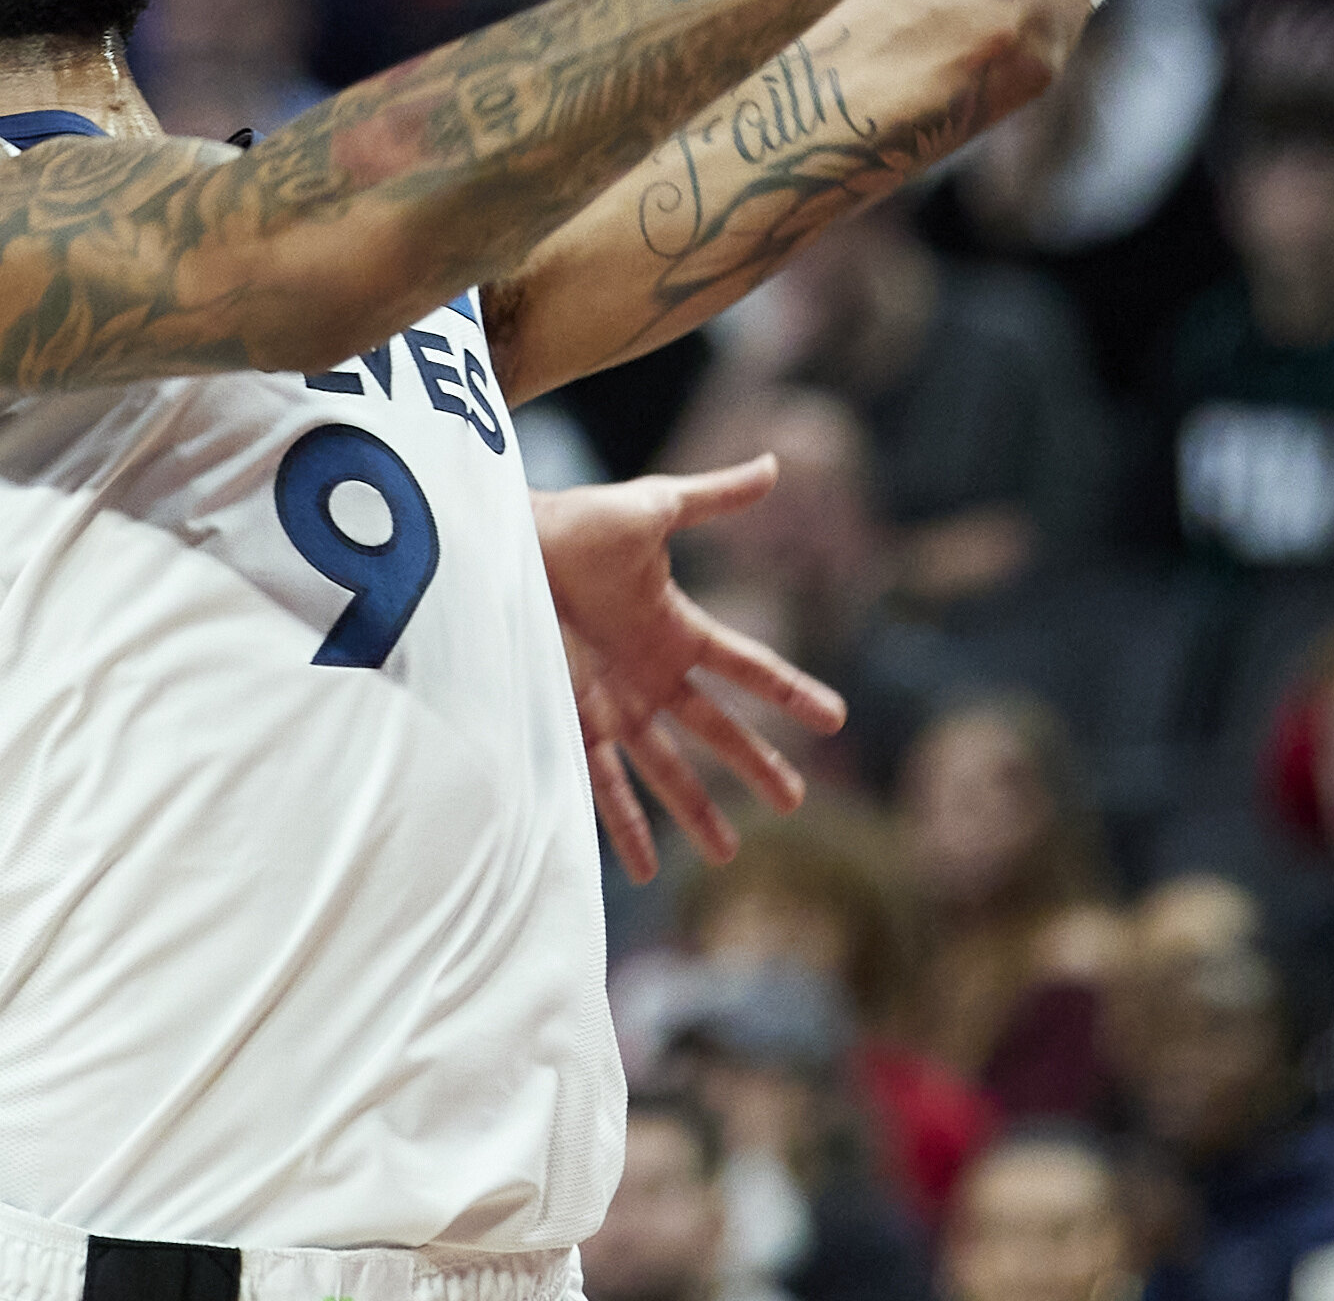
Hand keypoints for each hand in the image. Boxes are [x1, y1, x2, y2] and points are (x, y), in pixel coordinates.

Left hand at [534, 461, 848, 882]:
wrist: (498, 543)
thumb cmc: (573, 522)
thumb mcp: (650, 508)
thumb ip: (712, 497)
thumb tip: (773, 466)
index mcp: (677, 628)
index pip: (747, 667)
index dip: (791, 692)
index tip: (836, 718)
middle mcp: (650, 674)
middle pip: (716, 729)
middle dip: (755, 765)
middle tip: (794, 800)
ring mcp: (612, 702)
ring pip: (665, 768)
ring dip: (694, 810)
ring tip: (726, 854)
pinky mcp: (568, 719)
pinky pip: (601, 782)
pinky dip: (621, 824)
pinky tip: (638, 868)